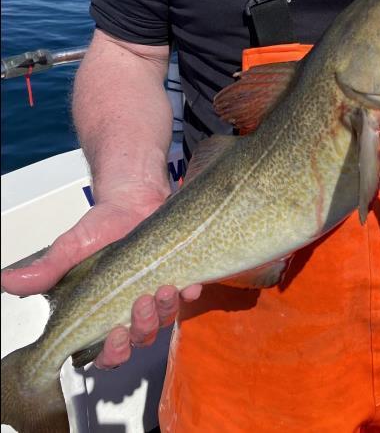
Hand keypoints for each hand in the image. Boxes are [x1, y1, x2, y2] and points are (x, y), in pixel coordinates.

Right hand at [1, 191, 201, 368]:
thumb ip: (46, 269)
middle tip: (139, 306)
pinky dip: (189, 292)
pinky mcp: (179, 276)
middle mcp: (132, 310)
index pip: (108, 353)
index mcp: (104, 314)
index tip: (115, 335)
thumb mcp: (71, 248)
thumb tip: (8, 282)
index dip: (114, 353)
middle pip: (140, 340)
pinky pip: (189, 294)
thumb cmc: (101, 226)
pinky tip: (187, 283)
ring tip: (161, 289)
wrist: (133, 199)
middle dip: (141, 329)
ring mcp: (157, 295)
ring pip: (165, 319)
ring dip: (164, 310)